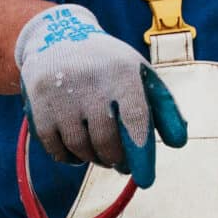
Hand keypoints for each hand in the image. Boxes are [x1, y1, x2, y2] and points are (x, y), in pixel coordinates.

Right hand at [13, 5, 188, 185]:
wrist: (58, 37)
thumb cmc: (109, 66)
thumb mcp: (140, 75)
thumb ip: (164, 108)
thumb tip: (178, 142)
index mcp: (123, 72)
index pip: (135, 120)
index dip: (142, 154)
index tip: (145, 180)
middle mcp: (91, 81)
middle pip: (106, 141)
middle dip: (116, 160)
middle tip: (120, 163)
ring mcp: (61, 93)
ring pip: (80, 148)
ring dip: (93, 159)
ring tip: (100, 152)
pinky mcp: (39, 105)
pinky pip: (55, 149)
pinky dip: (69, 158)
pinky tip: (77, 151)